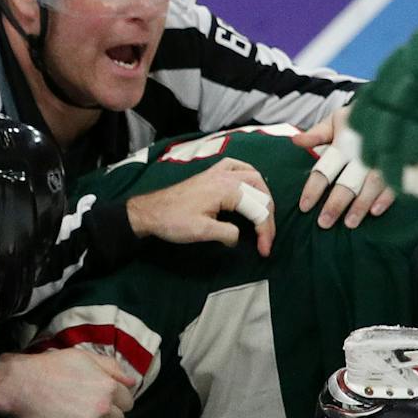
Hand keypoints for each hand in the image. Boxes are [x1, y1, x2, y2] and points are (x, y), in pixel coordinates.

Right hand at [0, 347, 139, 417]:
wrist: (18, 383)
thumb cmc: (50, 367)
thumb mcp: (84, 357)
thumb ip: (111, 368)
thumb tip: (132, 383)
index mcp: (108, 387)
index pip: (128, 404)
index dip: (115, 403)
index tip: (100, 402)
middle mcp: (102, 409)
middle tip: (89, 415)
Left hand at [124, 159, 276, 254]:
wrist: (150, 211)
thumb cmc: (173, 221)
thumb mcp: (202, 232)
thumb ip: (227, 234)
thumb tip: (238, 237)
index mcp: (226, 189)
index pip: (257, 208)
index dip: (265, 231)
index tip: (264, 250)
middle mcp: (225, 175)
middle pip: (260, 190)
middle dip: (267, 215)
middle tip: (267, 237)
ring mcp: (218, 172)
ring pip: (252, 176)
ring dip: (263, 194)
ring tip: (265, 214)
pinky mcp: (210, 174)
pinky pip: (237, 167)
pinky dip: (249, 175)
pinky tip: (250, 185)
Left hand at [291, 112, 394, 228]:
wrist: (395, 107)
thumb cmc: (359, 120)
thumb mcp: (336, 121)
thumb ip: (317, 134)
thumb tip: (296, 140)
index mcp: (344, 142)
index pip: (325, 168)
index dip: (314, 188)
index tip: (304, 206)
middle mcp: (363, 152)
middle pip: (347, 181)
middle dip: (336, 203)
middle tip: (324, 223)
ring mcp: (383, 159)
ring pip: (371, 185)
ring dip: (360, 205)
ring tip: (349, 224)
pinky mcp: (402, 163)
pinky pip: (395, 182)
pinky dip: (385, 197)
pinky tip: (376, 211)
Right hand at [349, 0, 417, 195]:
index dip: (407, 155)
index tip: (410, 182)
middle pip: (394, 103)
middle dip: (386, 146)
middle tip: (394, 177)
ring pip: (386, 84)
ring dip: (379, 124)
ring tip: (382, 154)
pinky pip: (394, 68)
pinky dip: (385, 99)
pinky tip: (388, 121)